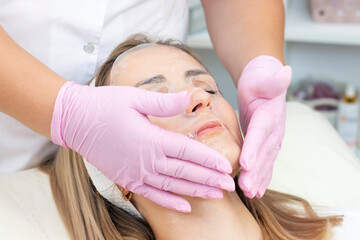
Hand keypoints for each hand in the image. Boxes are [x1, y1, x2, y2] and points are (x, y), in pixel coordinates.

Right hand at [51, 82, 234, 211]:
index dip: (209, 160)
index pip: (188, 151)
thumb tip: (189, 97)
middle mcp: (146, 159)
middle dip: (209, 179)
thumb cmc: (104, 105)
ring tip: (216, 195)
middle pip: (185, 172)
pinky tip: (185, 207)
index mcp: (151, 138)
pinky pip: (152, 195)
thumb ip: (164, 102)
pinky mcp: (126, 179)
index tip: (226, 167)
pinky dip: (170, 202)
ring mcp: (136, 172)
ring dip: (196, 191)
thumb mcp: (134, 97)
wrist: (74, 120)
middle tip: (230, 185)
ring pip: (172, 186)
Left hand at [237, 55, 291, 197]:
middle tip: (245, 187)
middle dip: (254, 172)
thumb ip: (273, 79)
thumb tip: (286, 71)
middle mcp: (273, 131)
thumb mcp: (263, 78)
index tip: (246, 163)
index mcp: (269, 116)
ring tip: (249, 193)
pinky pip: (264, 163)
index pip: (260, 134)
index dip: (254, 149)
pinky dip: (261, 177)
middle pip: (263, 154)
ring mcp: (271, 141)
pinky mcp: (265, 145)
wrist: (264, 84)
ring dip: (257, 179)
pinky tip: (255, 191)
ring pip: (264, 162)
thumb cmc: (259, 81)